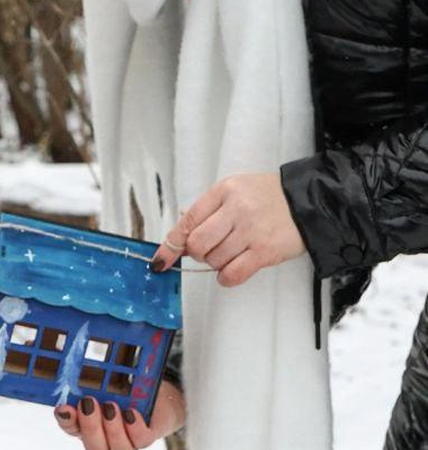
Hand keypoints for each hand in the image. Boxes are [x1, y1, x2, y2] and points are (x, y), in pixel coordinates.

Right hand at [53, 382, 185, 448]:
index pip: (71, 427)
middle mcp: (105, 438)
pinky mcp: (146, 436)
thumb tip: (71, 361)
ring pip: (116, 448)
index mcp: (87, 424)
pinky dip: (134, 427)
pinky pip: (140, 439)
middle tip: (88, 403)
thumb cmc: (124, 392)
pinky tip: (130, 412)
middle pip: (93, 447)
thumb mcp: (104, 383)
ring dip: (112, 428)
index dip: (65, 420)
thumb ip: (89, 381)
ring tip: (110, 406)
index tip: (64, 407)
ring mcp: (126, 441)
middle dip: (89, 426)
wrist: (157, 400)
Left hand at [152, 173, 305, 285]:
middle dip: (197, 253)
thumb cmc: (268, 197)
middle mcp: (236, 209)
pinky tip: (231, 269)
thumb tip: (181, 240)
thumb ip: (207, 211)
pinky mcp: (265, 251)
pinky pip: (233, 273)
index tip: (161, 259)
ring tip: (230, 252)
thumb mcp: (234, 191)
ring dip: (215, 263)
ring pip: (214, 260)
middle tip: (208, 250)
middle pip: (197, 244)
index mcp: (224, 191)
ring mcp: (251, 231)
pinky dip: (226, 277)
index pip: (188, 220)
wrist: (308, 201)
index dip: (171, 244)